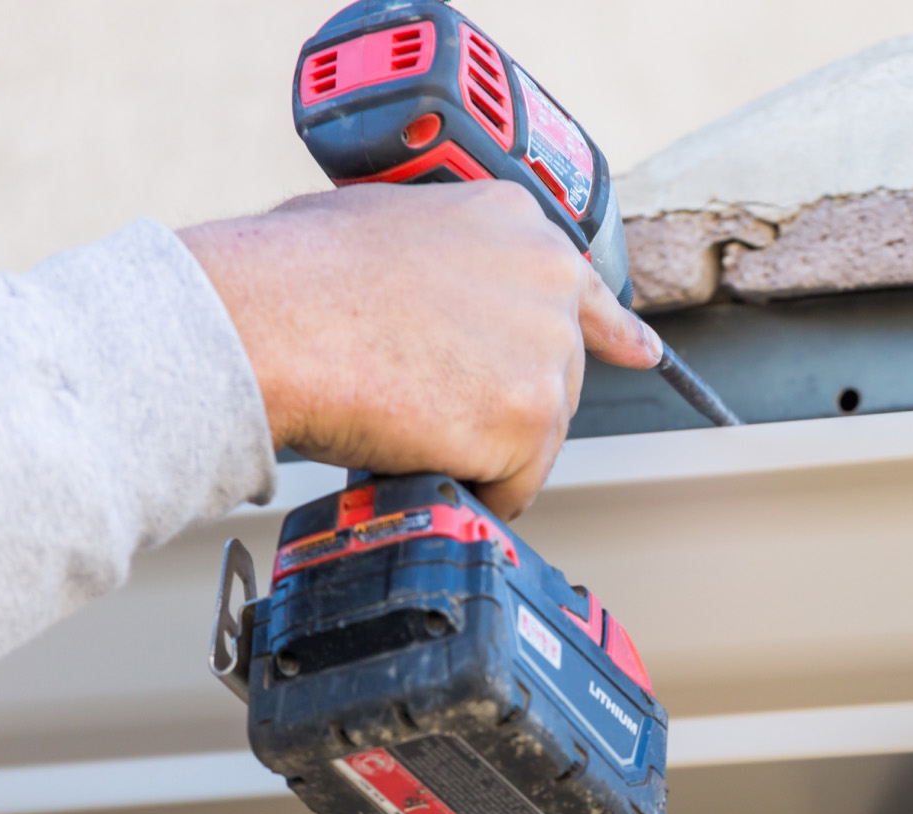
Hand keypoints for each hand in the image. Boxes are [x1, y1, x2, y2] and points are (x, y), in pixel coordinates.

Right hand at [178, 182, 660, 519]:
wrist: (272, 319)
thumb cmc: (297, 275)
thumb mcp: (386, 229)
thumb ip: (442, 265)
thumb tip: (423, 307)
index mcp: (516, 224)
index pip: (583, 289)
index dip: (609, 330)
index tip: (640, 353)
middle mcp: (548, 279)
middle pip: (555, 379)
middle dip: (503, 409)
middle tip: (434, 414)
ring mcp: (544, 350)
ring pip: (535, 439)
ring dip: (481, 451)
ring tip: (409, 427)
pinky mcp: (528, 419)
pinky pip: (514, 484)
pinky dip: (473, 490)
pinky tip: (424, 462)